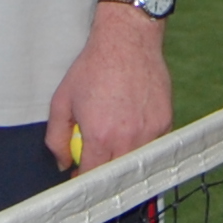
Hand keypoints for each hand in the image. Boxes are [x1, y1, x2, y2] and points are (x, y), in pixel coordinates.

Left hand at [46, 1, 169, 171]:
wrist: (127, 40)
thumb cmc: (93, 67)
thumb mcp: (62, 100)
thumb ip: (56, 138)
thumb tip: (63, 163)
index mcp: (101, 136)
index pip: (93, 177)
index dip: (83, 182)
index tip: (79, 178)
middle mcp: (128, 139)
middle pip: (116, 177)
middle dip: (104, 175)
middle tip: (95, 163)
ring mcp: (151, 132)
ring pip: (136, 164)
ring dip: (124, 160)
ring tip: (115, 139)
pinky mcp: (166, 123)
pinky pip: (153, 146)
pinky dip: (142, 143)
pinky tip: (133, 124)